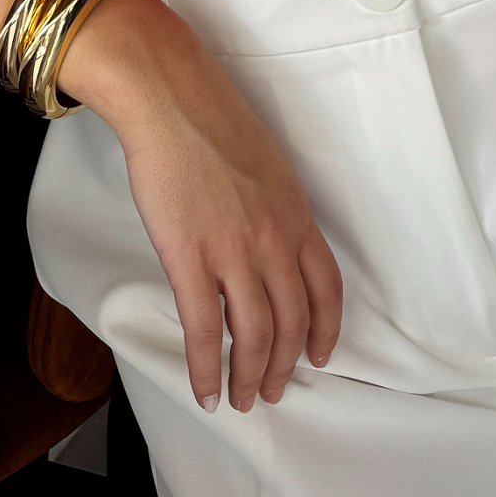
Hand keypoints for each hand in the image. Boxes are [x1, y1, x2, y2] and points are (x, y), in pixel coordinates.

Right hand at [57, 0, 344, 412]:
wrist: (170, 98)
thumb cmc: (212, 120)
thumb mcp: (267, 166)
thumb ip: (274, 212)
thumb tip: (268, 247)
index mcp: (296, 215)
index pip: (326, 289)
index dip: (324, 331)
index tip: (318, 357)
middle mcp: (275, 239)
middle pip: (292, 323)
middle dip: (284, 367)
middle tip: (273, 392)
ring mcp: (234, 251)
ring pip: (254, 337)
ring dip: (249, 377)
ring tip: (241, 398)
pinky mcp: (190, 259)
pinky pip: (206, 331)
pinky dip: (205, 369)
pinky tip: (204, 388)